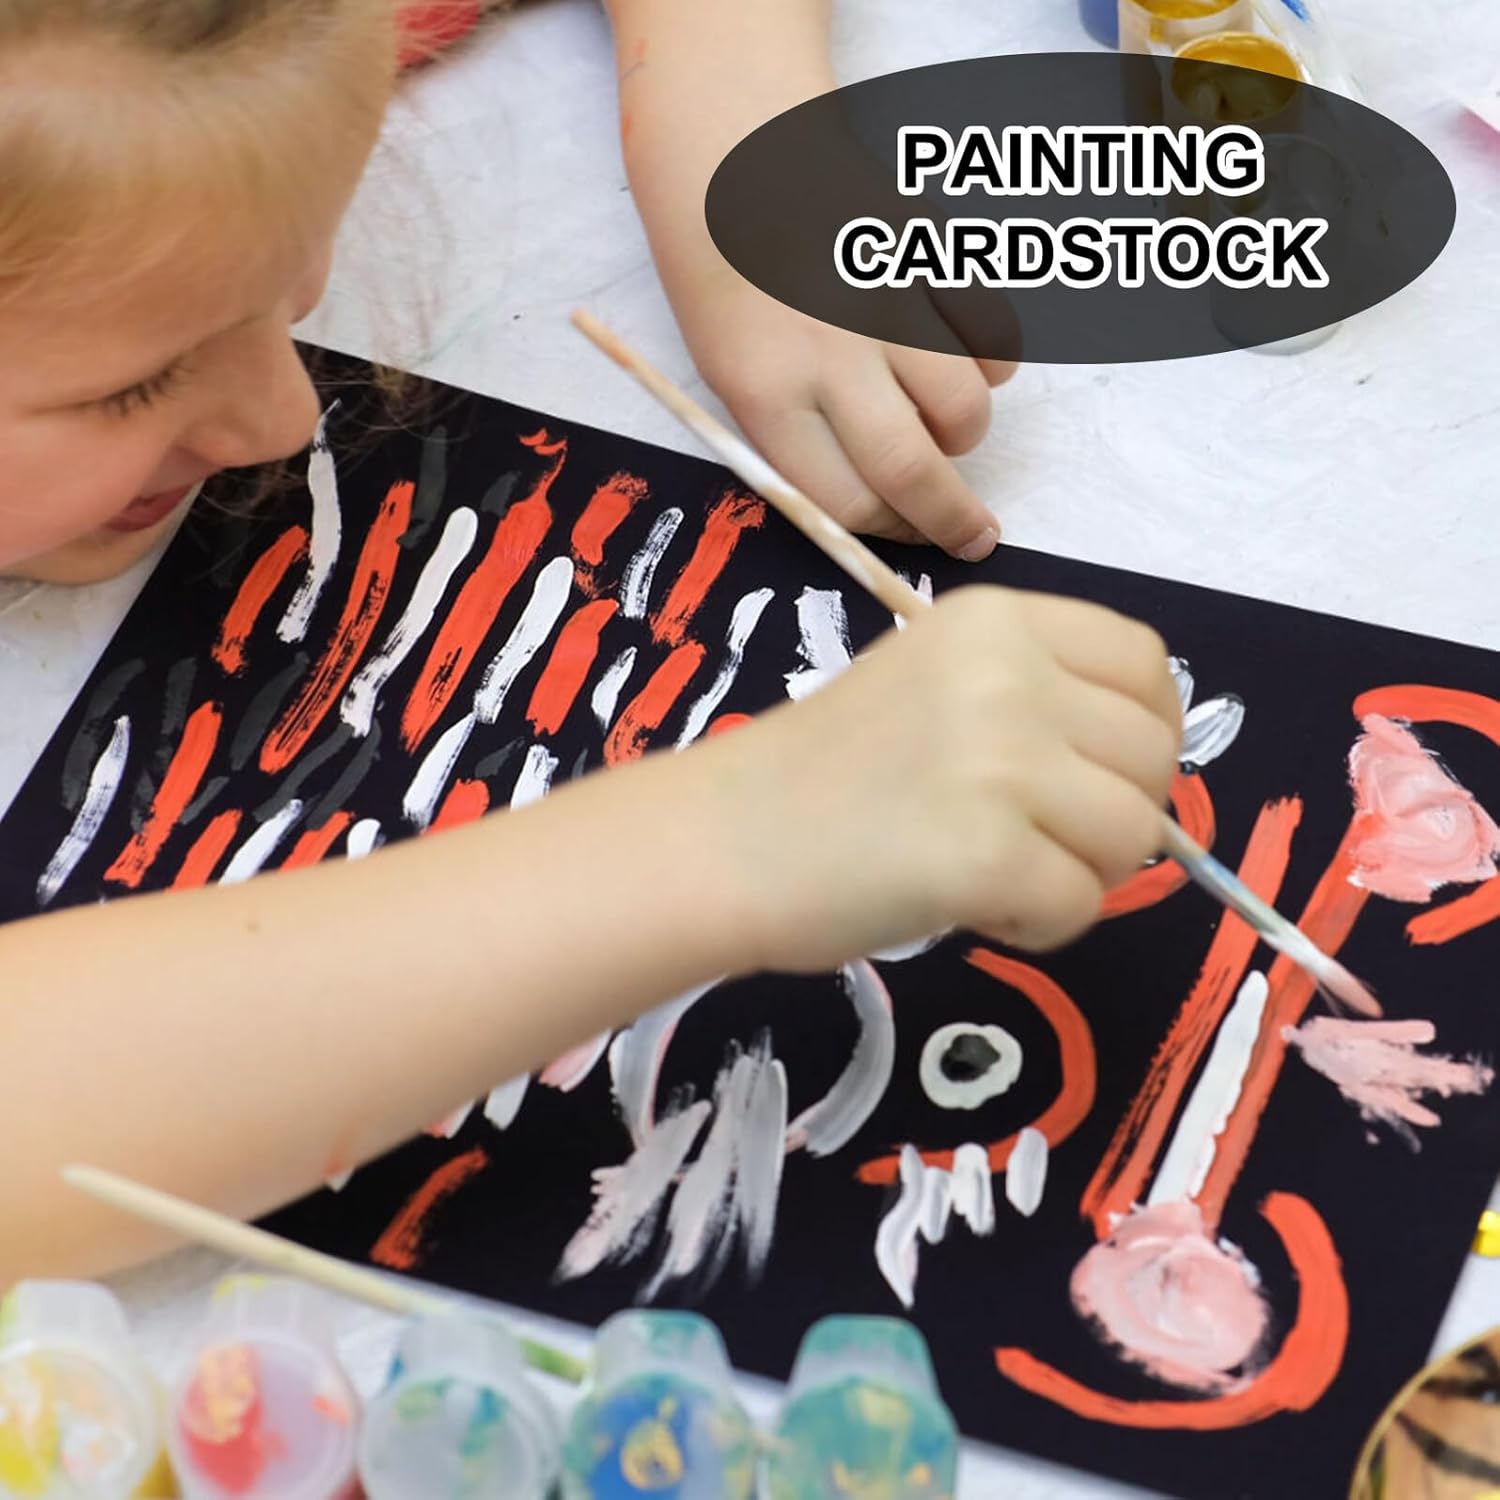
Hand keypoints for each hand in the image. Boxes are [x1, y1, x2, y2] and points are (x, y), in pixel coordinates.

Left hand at [664, 262, 1015, 561]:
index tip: (912, 536)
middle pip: (913, 470)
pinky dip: (991, 363)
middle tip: (976, 536)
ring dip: (965, 434)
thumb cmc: (725, 283)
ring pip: (966, 409)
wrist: (731, 158)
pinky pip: (994, 338)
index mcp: (764, 394)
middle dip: (954, 520)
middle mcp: (828, 354)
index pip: (846, 501)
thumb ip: (798, 441)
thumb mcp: (730, 378)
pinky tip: (962, 354)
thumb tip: (881, 504)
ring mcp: (886, 301)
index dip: (889, 532)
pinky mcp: (929, 255)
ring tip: (942, 419)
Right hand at [710, 586, 1181, 971]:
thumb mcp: (933, 689)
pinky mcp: (986, 852)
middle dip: (1115, 814)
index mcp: (995, 621)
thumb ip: (1031, 704)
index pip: (1144, 663)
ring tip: (994, 875)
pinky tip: (970, 906)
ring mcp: (1000, 760)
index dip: (1146, 730)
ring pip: (1132, 834)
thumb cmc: (819, 773)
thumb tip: (1139, 779)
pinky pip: (1079, 905)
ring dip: (1078, 873)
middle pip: (1151, 755)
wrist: (723, 840)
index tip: (1105, 777)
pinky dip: (1038, 924)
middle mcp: (1008, 674)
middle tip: (1034, 842)